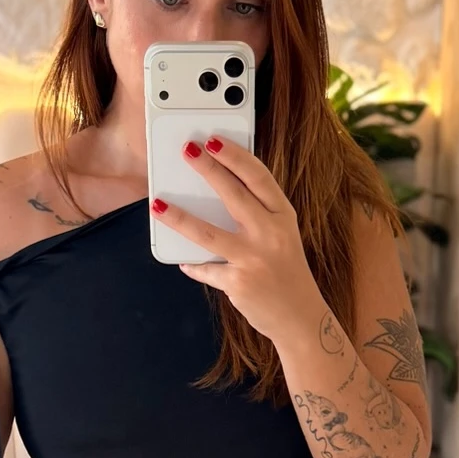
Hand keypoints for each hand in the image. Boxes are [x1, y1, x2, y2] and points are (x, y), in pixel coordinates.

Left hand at [151, 138, 322, 344]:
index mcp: (283, 217)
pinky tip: (182, 261)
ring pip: (208, 234)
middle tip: (186, 150)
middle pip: (234, 196)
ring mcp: (253, 260)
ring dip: (179, 218)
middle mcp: (271, 235)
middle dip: (207, 169)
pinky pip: (206, 269)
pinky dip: (192, 265)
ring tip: (158, 205)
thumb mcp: (282, 237)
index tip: (213, 140)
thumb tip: (215, 194)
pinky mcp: (238, 283)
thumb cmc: (286, 272)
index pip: (258, 177)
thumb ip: (257, 215)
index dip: (235, 156)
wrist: (300, 318)